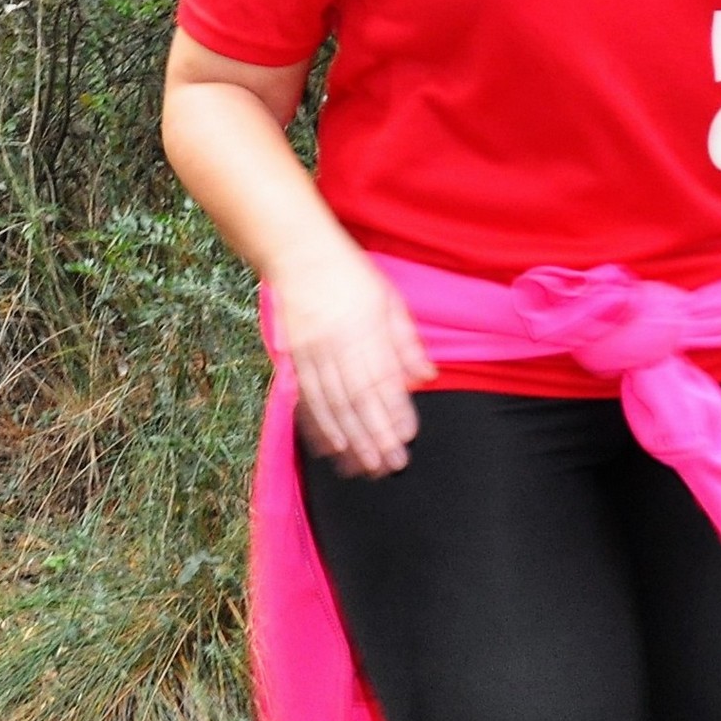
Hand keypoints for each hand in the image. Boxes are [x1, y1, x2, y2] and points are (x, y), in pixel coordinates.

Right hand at [274, 247, 436, 477]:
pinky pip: (305, 396)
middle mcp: (339, 344)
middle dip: (373, 436)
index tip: (406, 439)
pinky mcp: (294, 356)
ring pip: (331, 403)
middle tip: (388, 466)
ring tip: (362, 467)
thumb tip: (426, 378)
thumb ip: (406, 342)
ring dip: (348, 438)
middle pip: (357, 399)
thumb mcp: (389, 300)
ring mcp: (312, 351)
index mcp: (367, 329)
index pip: (383, 379)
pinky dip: (317, 424)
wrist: (298, 254)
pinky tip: (328, 446)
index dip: (395, 413)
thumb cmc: (350, 274)